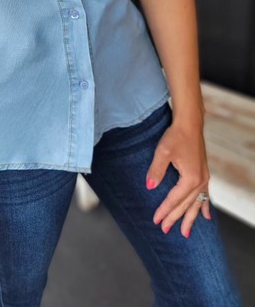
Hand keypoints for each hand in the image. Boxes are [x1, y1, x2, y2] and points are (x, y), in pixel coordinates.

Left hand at [145, 119, 210, 237]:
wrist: (190, 124)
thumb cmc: (176, 136)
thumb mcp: (162, 152)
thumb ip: (156, 170)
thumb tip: (150, 187)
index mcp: (190, 178)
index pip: (174, 200)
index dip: (164, 210)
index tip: (156, 220)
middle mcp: (200, 181)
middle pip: (186, 205)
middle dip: (175, 218)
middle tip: (165, 229)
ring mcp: (204, 177)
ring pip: (197, 203)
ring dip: (191, 217)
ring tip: (186, 232)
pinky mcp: (204, 173)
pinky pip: (205, 195)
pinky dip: (204, 206)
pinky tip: (206, 216)